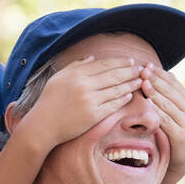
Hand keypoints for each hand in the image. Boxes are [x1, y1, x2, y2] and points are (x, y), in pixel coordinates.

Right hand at [22, 55, 144, 149]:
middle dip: (130, 71)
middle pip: (113, 75)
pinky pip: (112, 105)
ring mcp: (90, 101)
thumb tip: (92, 58)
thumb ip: (75, 65)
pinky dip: (122, 99)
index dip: (120, 62)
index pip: (104, 65)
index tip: (130, 61)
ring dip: (130, 84)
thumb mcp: (59, 78)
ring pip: (116, 90)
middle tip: (141, 68)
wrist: (43, 125)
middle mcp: (85, 86)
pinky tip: (129, 95)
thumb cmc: (49, 101)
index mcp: (77, 74)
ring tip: (140, 80)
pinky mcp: (93, 116)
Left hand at [138, 64, 184, 183]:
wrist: (180, 157)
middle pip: (170, 91)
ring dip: (155, 93)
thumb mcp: (172, 110)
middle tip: (142, 70)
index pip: (172, 82)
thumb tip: (167, 72)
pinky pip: (166, 121)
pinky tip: (146, 106)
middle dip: (155, 80)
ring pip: (167, 104)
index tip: (145, 65)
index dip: (159, 73)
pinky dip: (156, 112)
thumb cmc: (172, 130)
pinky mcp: (181, 135)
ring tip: (143, 84)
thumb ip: (169, 94)